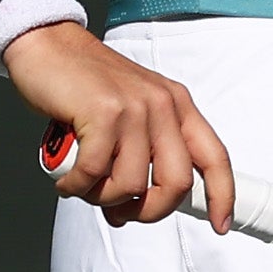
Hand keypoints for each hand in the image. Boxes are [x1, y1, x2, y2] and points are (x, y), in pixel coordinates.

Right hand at [6, 22, 233, 230]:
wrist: (50, 47)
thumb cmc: (86, 86)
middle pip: (177, 181)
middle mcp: (164, 105)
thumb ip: (142, 152)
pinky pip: (94, 172)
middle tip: (122, 213)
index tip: (221, 224)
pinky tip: (66, 180)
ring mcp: (136, 107)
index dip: (222, 194)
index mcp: (178, 106)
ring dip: (102, 197)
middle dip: (149, 211)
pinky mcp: (104, 112)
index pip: (215, 156)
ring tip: (84, 184)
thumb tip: (134, 207)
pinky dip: (75, 186)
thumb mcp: (131, 112)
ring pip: (131, 184)